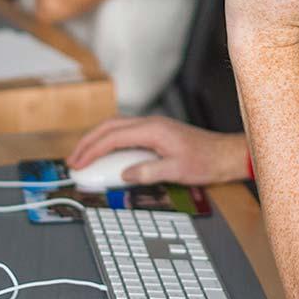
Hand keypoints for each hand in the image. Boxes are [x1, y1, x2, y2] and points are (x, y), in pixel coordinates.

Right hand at [67, 116, 248, 185]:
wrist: (225, 154)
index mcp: (152, 130)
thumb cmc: (206, 161)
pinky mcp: (156, 133)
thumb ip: (148, 172)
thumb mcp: (176, 171)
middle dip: (87, 142)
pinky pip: (125, 133)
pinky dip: (110, 142)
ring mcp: (152, 127)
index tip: (78, 164)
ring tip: (84, 157)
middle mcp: (150, 124)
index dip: (92, 151)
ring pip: (115, 128)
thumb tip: (124, 174)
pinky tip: (107, 154)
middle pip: (108, 127)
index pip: (112, 137)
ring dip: (97, 140)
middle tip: (73, 160)